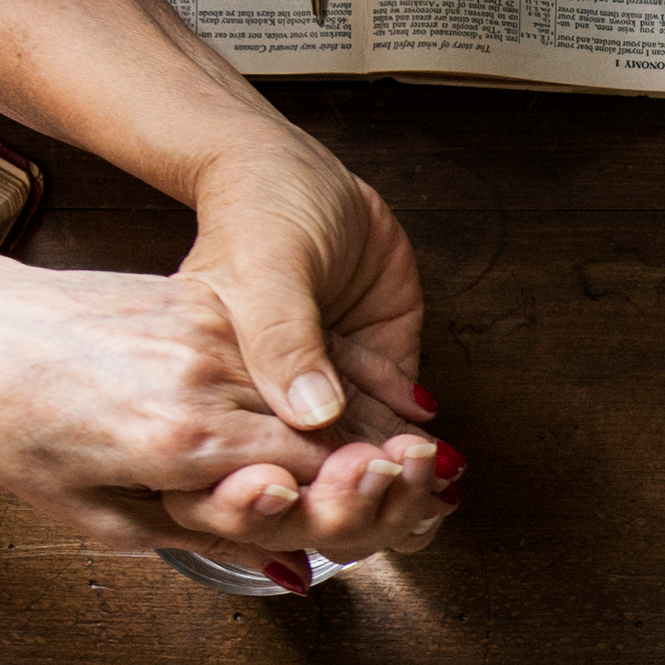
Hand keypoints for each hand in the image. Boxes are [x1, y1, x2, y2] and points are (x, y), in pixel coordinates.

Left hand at [0, 244, 461, 558]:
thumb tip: (284, 559)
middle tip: (437, 496)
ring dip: (370, 424)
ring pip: (312, 386)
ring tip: (416, 458)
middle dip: (386, 468)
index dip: (366, 505)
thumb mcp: (94, 513)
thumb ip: (200, 532)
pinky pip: (283, 350)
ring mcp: (205, 329)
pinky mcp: (198, 302)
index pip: (306, 478)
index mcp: (177, 436)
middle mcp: (203, 373)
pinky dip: (328, 379)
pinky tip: (362, 401)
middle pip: (326, 431)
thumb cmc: (7, 424)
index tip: (413, 523)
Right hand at [169, 125, 439, 459]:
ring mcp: (325, 383)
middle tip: (393, 482)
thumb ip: (284, 340)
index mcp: (221, 386)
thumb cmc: (261, 207)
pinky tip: (443, 455)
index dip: (292, 489)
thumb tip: (315, 412)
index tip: (330, 498)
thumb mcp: (264, 268)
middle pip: (313, 467)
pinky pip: (396, 412)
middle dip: (357, 488)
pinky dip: (419, 432)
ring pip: (360, 447)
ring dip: (397, 465)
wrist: (300, 167)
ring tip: (430, 474)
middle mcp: (273, 394)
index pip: (258, 459)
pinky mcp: (371, 363)